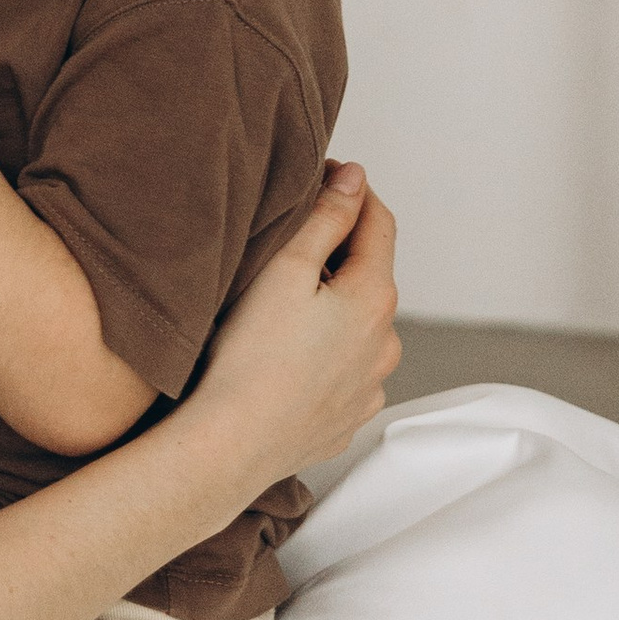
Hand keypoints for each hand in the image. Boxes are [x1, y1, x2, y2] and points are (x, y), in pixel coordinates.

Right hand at [190, 164, 399, 490]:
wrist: (231, 445)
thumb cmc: (250, 355)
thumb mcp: (285, 268)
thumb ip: (326, 216)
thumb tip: (354, 177)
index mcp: (375, 299)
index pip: (379, 222)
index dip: (351, 191)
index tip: (321, 174)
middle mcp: (386, 344)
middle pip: (369, 275)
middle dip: (337, 251)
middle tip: (288, 240)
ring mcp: (370, 387)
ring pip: (359, 327)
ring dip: (334, 306)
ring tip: (282, 305)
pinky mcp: (347, 418)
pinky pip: (345, 370)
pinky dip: (326, 352)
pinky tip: (286, 354)